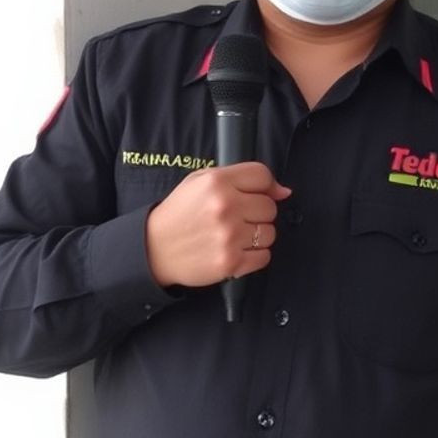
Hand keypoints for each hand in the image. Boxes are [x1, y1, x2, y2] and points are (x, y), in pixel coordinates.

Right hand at [145, 162, 291, 288]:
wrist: (154, 248)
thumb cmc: (179, 214)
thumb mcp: (199, 182)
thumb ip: (241, 178)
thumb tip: (283, 191)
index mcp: (217, 182)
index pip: (262, 175)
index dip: (264, 185)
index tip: (258, 194)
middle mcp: (225, 207)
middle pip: (269, 206)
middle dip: (257, 213)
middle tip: (237, 218)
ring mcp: (229, 236)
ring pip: (270, 233)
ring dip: (257, 236)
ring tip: (234, 235)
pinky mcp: (231, 262)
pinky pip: (265, 257)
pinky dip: (254, 255)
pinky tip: (236, 250)